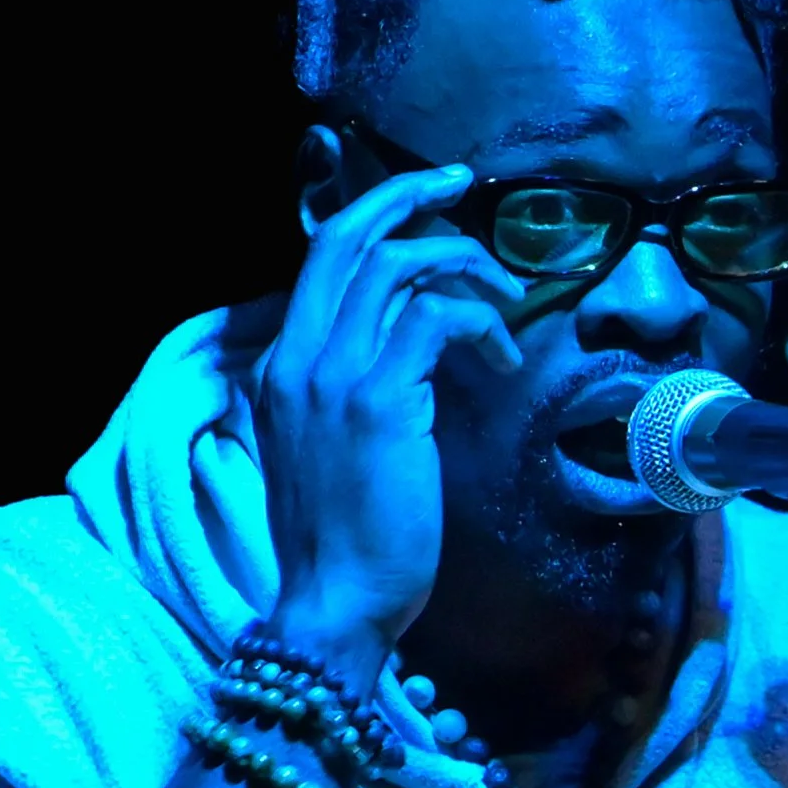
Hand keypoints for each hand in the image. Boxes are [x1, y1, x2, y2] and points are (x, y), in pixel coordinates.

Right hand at [255, 163, 523, 681]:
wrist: (334, 603)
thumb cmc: (347, 540)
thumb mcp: (334, 449)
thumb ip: (356, 390)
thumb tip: (414, 349)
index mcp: (281, 367)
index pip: (321, 260)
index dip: (375, 220)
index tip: (428, 204)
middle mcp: (298, 358)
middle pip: (346, 237)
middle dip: (408, 196)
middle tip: (462, 184)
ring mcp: (333, 376)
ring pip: (397, 266)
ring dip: (463, 265)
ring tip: (505, 299)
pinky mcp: (378, 400)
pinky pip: (435, 317)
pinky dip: (479, 322)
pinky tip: (500, 360)